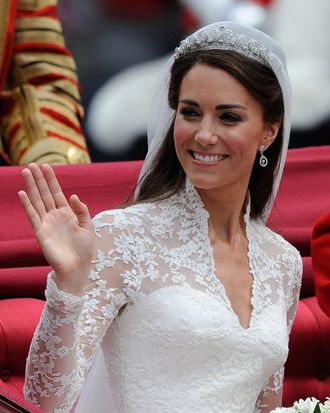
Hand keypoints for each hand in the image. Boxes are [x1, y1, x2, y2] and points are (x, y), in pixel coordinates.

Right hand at [18, 163, 94, 293]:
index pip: (57, 193)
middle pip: (45, 193)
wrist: (78, 268)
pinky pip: (33, 216)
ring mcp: (47, 223)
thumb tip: (73, 195)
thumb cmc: (85, 250)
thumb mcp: (88, 227)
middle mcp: (55, 216)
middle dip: (39, 179)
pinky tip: (23, 193)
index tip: (46, 166)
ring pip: (37, 201)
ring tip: (26, 172)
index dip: (51, 180)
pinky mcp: (41, 232)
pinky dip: (27, 204)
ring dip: (31, 187)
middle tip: (32, 164)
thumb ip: (82, 210)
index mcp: (67, 214)